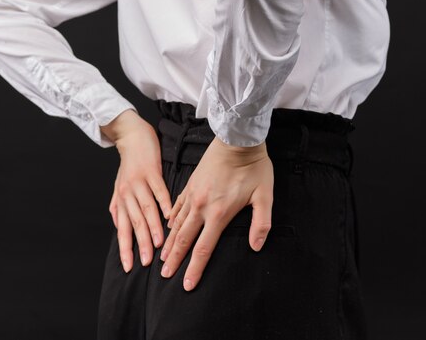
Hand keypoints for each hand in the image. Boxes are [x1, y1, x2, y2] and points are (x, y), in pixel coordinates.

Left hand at [100, 109, 172, 272]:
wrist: (132, 137)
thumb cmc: (128, 165)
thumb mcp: (119, 187)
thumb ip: (119, 208)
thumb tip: (119, 227)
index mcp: (121, 200)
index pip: (122, 229)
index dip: (125, 248)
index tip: (129, 266)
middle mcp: (127, 193)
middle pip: (134, 222)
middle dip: (140, 244)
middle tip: (147, 261)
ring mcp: (139, 182)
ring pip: (146, 208)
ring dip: (152, 227)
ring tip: (159, 243)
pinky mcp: (150, 171)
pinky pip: (158, 190)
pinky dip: (163, 203)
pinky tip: (169, 215)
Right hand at [159, 136, 273, 290]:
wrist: (236, 139)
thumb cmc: (253, 168)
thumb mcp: (264, 196)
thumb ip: (261, 224)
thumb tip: (256, 247)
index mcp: (218, 213)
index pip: (203, 249)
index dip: (194, 269)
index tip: (186, 285)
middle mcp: (200, 207)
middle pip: (183, 240)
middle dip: (173, 260)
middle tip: (164, 276)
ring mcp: (192, 195)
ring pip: (176, 224)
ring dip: (168, 243)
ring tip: (161, 257)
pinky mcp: (190, 185)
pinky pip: (176, 207)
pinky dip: (170, 220)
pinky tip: (166, 227)